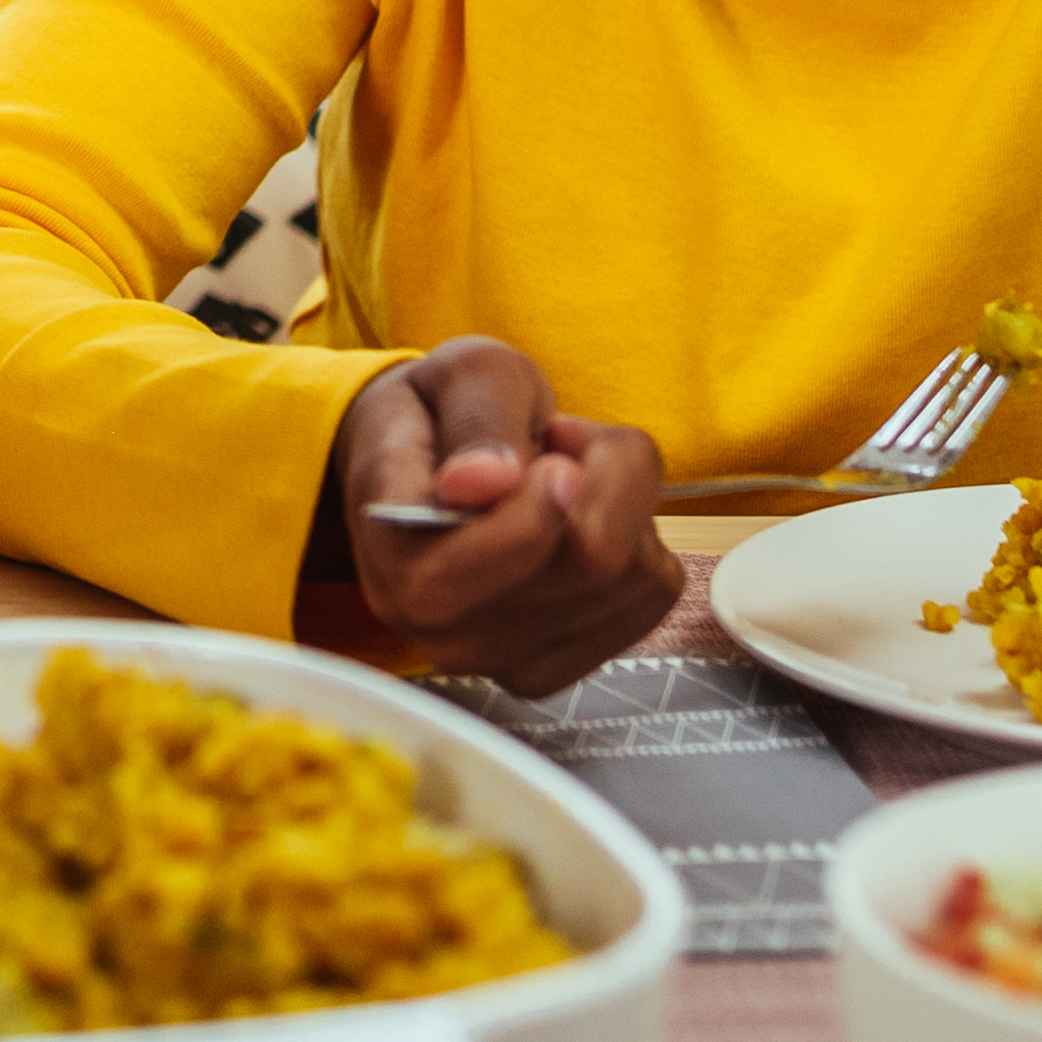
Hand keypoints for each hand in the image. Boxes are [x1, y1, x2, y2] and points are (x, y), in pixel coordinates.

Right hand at [320, 336, 680, 693]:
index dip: (535, 515)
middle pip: (586, 563)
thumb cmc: (444, 414)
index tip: (560, 458)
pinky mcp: (556, 667)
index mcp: (390, 551)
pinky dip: (640, 540)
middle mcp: (434, 625)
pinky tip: (584, 521)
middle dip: (602, 474)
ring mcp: (497, 657)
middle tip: (562, 439)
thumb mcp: (460, 374)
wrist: (434, 464)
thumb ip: (477, 420)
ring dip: (623, 503)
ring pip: (629, 577)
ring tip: (566, 476)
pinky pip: (651, 596)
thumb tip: (485, 482)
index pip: (458, 576)